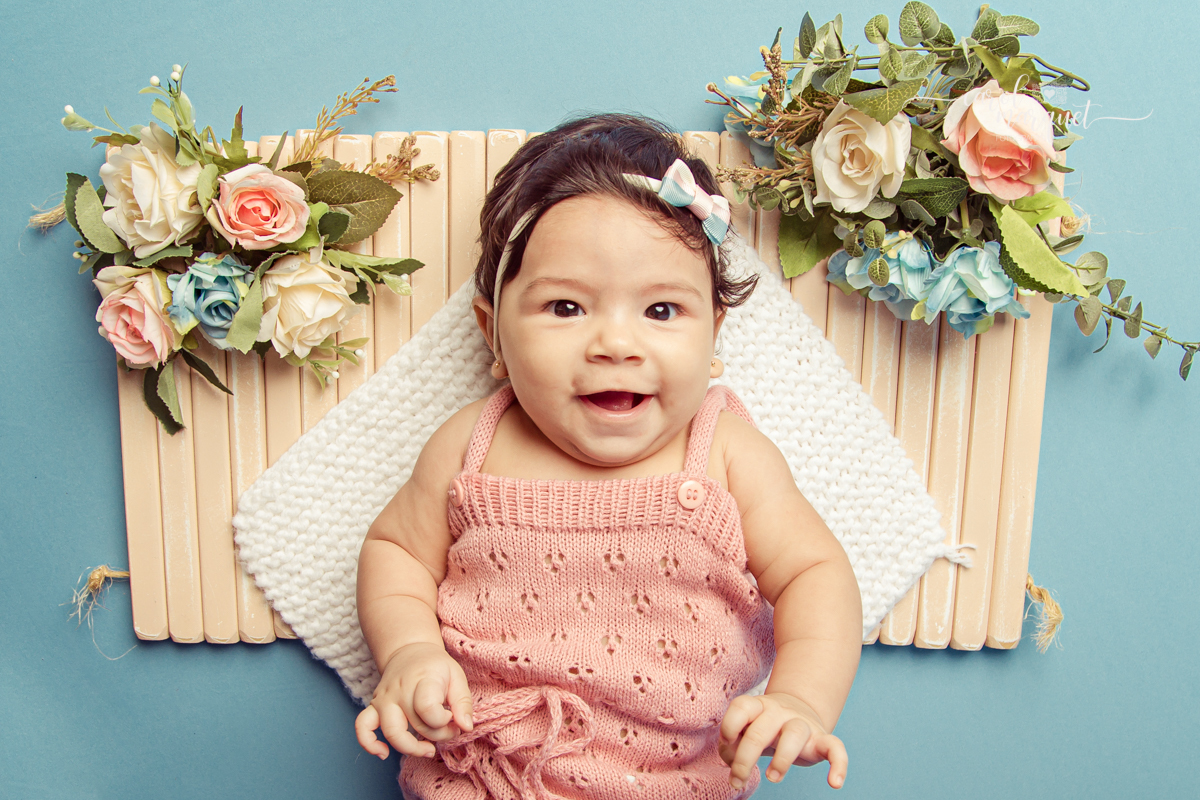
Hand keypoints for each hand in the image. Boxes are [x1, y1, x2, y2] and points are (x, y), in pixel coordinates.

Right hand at [355, 642, 473, 759]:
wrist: (409, 651)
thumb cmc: (435, 667)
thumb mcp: (456, 677)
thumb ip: (463, 703)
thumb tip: (466, 727)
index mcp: (422, 680)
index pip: (428, 709)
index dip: (444, 721)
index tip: (452, 716)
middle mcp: (399, 690)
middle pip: (416, 726)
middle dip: (438, 736)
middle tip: (449, 730)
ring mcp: (384, 699)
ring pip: (391, 732)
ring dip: (411, 748)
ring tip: (428, 750)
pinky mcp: (374, 707)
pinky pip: (362, 727)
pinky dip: (369, 744)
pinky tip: (383, 753)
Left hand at [718, 692, 847, 789]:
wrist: (799, 710)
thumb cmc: (764, 727)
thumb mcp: (747, 731)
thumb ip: (733, 744)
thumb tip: (731, 760)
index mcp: (758, 706)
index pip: (742, 707)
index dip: (730, 725)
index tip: (727, 743)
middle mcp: (779, 711)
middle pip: (760, 731)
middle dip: (745, 759)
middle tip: (737, 780)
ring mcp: (802, 724)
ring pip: (795, 734)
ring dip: (782, 759)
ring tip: (772, 778)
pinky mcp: (822, 739)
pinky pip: (836, 748)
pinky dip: (839, 765)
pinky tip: (835, 783)